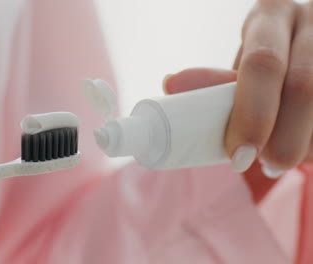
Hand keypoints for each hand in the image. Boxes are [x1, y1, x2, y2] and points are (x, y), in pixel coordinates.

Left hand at [164, 0, 312, 196]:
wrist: (305, 62)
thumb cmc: (264, 74)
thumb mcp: (240, 72)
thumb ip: (214, 83)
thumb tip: (170, 83)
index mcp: (270, 15)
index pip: (262, 63)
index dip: (252, 113)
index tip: (238, 154)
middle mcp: (310, 20)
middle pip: (303, 86)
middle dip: (282, 139)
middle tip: (265, 165)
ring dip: (303, 145)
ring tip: (281, 159)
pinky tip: (303, 150)